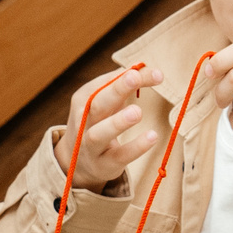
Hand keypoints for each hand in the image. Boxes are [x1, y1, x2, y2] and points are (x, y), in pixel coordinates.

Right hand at [52, 65, 162, 191]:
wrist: (77, 162)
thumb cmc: (97, 122)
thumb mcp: (105, 101)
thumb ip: (121, 85)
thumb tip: (146, 68)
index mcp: (83, 99)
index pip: (105, 84)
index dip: (127, 76)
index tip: (155, 73)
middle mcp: (82, 121)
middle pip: (97, 104)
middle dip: (115, 90)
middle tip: (135, 77)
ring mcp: (90, 145)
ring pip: (100, 133)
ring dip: (118, 122)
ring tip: (137, 112)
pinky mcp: (104, 164)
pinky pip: (119, 156)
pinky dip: (135, 147)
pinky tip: (152, 137)